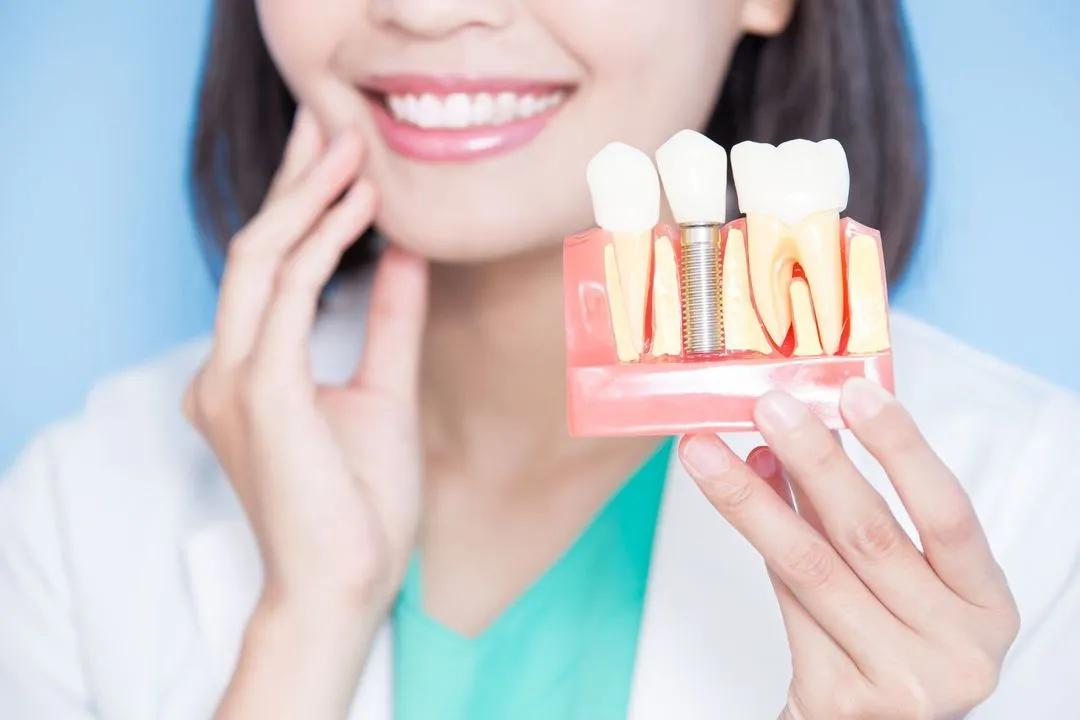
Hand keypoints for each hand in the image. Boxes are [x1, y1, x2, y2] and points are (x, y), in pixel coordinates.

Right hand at [183, 108, 427, 716]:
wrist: (347, 585)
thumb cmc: (360, 503)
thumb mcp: (384, 390)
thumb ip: (389, 320)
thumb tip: (405, 253)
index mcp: (248, 372)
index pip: (266, 267)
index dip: (298, 203)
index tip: (337, 155)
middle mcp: (225, 369)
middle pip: (254, 247)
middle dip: (295, 180)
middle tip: (332, 121)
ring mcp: (235, 380)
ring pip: (260, 258)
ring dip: (309, 197)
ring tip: (354, 148)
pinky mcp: (260, 392)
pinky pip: (286, 295)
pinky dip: (321, 244)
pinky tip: (361, 208)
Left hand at [678, 378, 1019, 719]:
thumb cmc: (893, 645)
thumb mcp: (905, 583)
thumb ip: (857, 514)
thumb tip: (790, 439)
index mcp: (986, 607)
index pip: (949, 513)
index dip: (902, 447)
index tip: (855, 391)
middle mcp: (957, 649)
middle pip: (870, 534)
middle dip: (812, 459)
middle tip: (767, 407)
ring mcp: (900, 681)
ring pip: (812, 566)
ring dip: (752, 499)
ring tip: (708, 451)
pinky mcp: (839, 699)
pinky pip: (787, 603)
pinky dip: (759, 544)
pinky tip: (735, 498)